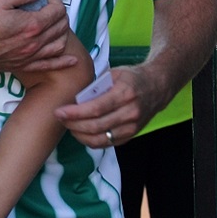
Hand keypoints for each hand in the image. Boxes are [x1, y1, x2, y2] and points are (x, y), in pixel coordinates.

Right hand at [0, 0, 73, 73]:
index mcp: (31, 25)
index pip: (57, 10)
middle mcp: (35, 43)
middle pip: (61, 26)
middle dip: (60, 11)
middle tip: (50, 3)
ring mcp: (30, 56)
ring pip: (59, 44)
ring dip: (63, 31)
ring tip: (56, 22)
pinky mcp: (23, 65)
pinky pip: (49, 65)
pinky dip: (63, 62)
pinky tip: (72, 60)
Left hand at [53, 64, 168, 147]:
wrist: (157, 88)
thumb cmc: (131, 78)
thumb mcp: (114, 74)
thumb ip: (96, 86)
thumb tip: (75, 98)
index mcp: (125, 93)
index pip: (96, 108)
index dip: (75, 113)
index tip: (59, 111)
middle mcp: (131, 113)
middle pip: (96, 126)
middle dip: (73, 124)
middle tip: (60, 117)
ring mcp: (132, 127)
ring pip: (100, 139)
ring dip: (80, 135)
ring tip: (68, 125)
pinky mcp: (131, 136)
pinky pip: (107, 143)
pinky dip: (91, 141)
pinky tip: (81, 132)